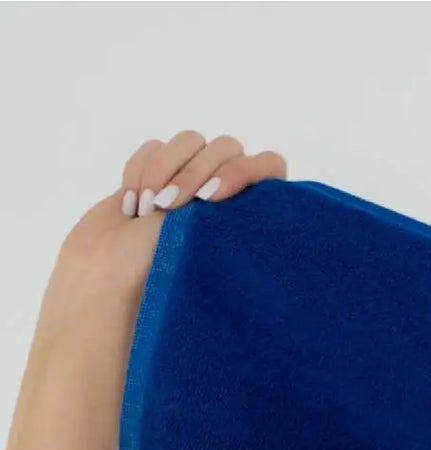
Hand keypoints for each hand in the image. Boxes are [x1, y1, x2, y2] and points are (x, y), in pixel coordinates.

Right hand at [43, 131, 285, 326]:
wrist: (109, 276)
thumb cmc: (169, 274)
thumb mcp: (218, 245)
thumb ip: (242, 209)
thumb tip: (267, 167)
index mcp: (254, 216)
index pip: (270, 165)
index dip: (244, 171)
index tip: (213, 197)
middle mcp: (228, 196)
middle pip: (227, 146)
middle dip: (194, 172)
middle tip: (170, 207)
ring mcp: (192, 181)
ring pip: (190, 140)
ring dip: (164, 169)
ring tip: (148, 210)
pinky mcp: (157, 175)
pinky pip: (153, 147)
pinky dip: (138, 171)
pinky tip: (132, 207)